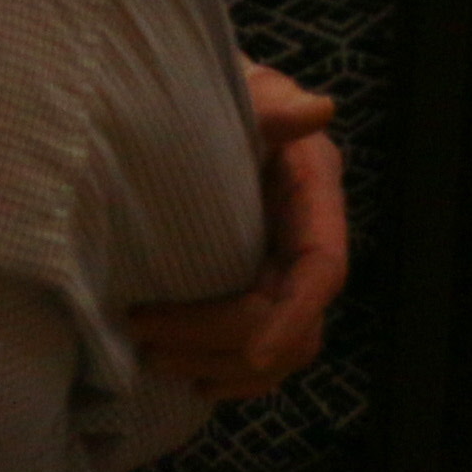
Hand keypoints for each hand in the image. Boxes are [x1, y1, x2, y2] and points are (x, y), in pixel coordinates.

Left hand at [129, 64, 346, 399]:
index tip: (252, 354)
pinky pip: (263, 353)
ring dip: (220, 364)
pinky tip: (192, 379)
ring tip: (154, 359)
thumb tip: (316, 111)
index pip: (322, 268)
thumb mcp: (244, 92)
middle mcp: (307, 239)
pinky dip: (231, 375)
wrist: (189, 106)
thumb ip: (271, 106)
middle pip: (292, 321)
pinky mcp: (258, 289)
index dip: (293, 316)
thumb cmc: (217, 93)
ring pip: (281, 350)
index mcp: (314, 193)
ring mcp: (283, 269)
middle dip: (225, 341)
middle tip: (148, 341)